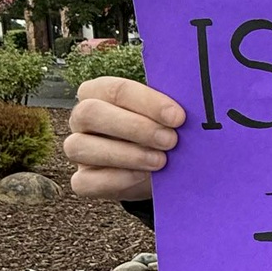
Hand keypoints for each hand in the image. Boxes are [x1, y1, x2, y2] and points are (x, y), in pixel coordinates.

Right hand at [65, 77, 184, 201]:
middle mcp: (82, 117)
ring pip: (80, 147)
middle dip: (135, 128)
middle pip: (91, 113)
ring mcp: (77, 148)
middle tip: (171, 140)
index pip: (116, 89)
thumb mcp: (167, 115)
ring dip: (126, 154)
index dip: (148, 103)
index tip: (178, 117)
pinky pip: (85, 181)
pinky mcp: (83, 180)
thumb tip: (194, 105)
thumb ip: (171, 107)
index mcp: (99, 91)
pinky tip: (143, 177)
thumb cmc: (162, 129)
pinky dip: (116, 180)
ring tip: (161, 161)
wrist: (159, 166)